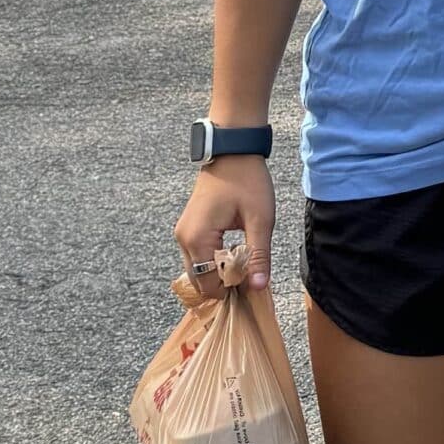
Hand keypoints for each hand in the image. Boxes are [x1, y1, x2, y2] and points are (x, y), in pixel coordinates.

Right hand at [174, 154, 273, 288]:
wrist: (233, 152)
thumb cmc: (248, 181)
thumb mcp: (260, 220)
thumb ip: (258, 256)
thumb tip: (258, 288)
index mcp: (197, 239)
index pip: (208, 284)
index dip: (230, 291)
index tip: (253, 286)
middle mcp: (184, 239)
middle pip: (199, 279)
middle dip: (223, 285)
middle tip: (250, 279)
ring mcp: (183, 232)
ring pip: (197, 268)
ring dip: (218, 273)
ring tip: (245, 267)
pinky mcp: (189, 227)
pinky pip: (198, 255)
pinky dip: (214, 261)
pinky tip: (234, 256)